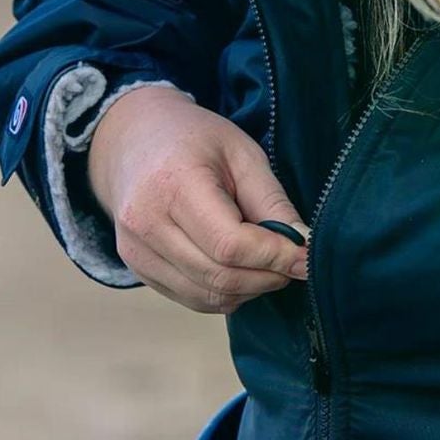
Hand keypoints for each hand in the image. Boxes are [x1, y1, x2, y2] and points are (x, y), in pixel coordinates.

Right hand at [87, 86, 309, 311]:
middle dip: (268, 277)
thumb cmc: (192, 140)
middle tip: (292, 261)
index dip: (275, 258)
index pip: (230, 245)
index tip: (307, 258)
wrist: (132, 141)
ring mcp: (137, 250)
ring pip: (208, 296)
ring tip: (266, 263)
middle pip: (220, 276)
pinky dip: (226, 293)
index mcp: (173, 184)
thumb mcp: (241, 154)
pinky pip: (193, 299)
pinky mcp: (138, 268)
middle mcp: (146, 222)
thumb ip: (272, 202)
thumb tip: (303, 246)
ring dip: (249, 289)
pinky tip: (239, 269)